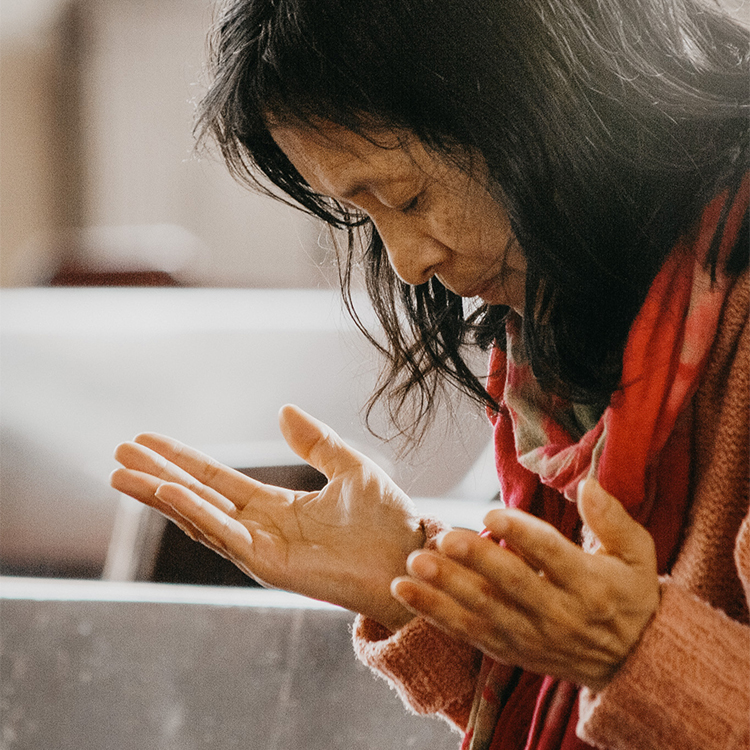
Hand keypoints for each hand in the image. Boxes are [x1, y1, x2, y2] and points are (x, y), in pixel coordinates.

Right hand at [110, 405, 423, 630]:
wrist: (410, 558)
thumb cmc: (388, 521)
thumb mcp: (350, 468)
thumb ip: (316, 442)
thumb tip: (282, 409)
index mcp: (277, 506)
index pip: (217, 479)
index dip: (183, 459)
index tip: (149, 440)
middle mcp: (260, 527)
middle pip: (197, 495)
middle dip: (158, 474)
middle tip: (120, 452)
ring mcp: (260, 547)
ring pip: (199, 516)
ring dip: (160, 493)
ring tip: (121, 472)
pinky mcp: (268, 564)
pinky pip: (223, 533)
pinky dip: (193, 512)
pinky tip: (166, 491)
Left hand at [391, 478, 659, 691]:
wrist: (631, 661)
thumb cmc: (630, 594)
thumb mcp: (637, 554)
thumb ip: (613, 519)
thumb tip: (588, 484)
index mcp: (590, 584)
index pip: (552, 556)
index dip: (522, 534)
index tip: (491, 511)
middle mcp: (559, 613)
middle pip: (511, 585)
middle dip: (475, 561)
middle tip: (443, 538)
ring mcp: (531, 636)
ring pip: (482, 612)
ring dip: (444, 588)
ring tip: (413, 563)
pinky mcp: (509, 649)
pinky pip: (468, 632)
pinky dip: (434, 613)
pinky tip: (404, 591)